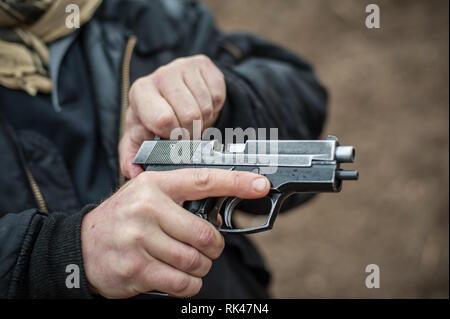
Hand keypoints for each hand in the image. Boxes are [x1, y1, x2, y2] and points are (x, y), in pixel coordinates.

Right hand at [81, 168, 268, 297]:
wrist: (83, 245)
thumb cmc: (125, 218)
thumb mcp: (149, 197)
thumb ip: (183, 202)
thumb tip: (219, 219)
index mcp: (155, 185)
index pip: (203, 180)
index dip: (236, 182)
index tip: (260, 184)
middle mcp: (148, 209)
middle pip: (205, 235)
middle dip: (213, 247)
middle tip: (207, 247)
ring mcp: (140, 240)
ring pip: (196, 262)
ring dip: (200, 267)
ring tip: (186, 261)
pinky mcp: (137, 269)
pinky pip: (183, 283)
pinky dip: (189, 283)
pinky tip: (177, 275)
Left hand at [119, 55, 225, 178]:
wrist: (174, 95)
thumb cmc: (155, 120)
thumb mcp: (140, 139)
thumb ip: (132, 158)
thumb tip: (134, 172)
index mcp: (140, 92)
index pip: (164, 119)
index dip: (174, 136)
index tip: (173, 139)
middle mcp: (160, 75)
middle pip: (190, 115)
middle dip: (191, 131)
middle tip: (185, 132)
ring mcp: (183, 66)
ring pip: (206, 106)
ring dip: (203, 120)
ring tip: (192, 119)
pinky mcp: (204, 64)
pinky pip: (218, 95)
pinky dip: (214, 107)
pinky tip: (202, 106)